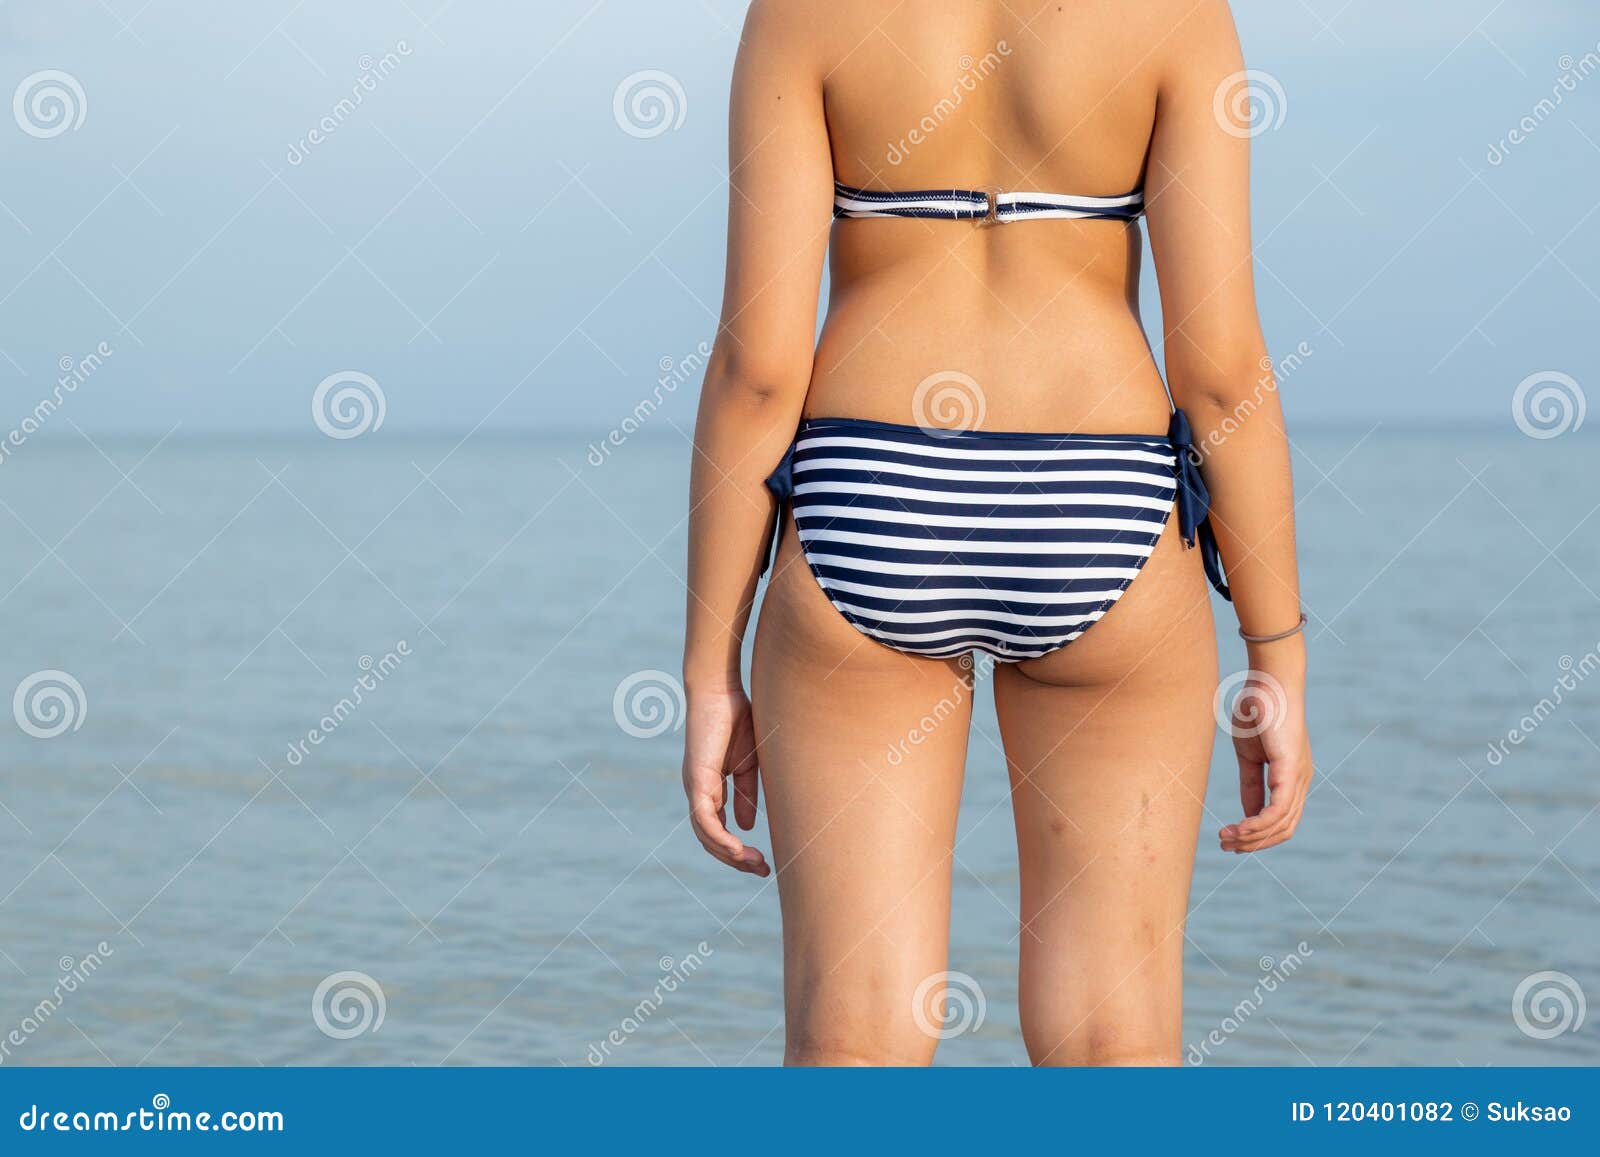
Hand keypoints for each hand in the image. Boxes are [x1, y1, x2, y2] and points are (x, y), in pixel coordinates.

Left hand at [681, 685, 769, 875]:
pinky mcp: (697, 780)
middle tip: (762, 870)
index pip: (718, 831)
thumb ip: (745, 794)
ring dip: (730, 855)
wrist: (720, 690)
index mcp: (709, 790)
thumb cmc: (735, 720)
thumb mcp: (747, 765)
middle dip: (736, 860)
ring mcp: (695, 788)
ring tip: (754, 864)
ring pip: (706, 836)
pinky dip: (720, 838)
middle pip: (710, 840)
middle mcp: (698, 793)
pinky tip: (738, 848)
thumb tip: (746, 826)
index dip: (738, 850)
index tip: (762, 863)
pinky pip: (705, 820)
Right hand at [1219, 673, 1311, 853]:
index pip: (1280, 819)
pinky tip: (1240, 828)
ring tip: (1226, 838)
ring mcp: (1299, 777)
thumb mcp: (1248, 755)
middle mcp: (1301, 781)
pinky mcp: (1292, 770)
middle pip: (1284, 829)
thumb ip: (1251, 785)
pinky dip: (1259, 824)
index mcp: (1292, 777)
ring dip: (1253, 837)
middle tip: (1225, 845)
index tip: (1229, 838)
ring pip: (1281, 824)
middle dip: (1254, 843)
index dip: (1256, 835)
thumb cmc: (1257, 711)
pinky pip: (1278, 810)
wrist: (1267, 682)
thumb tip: (1248, 814)